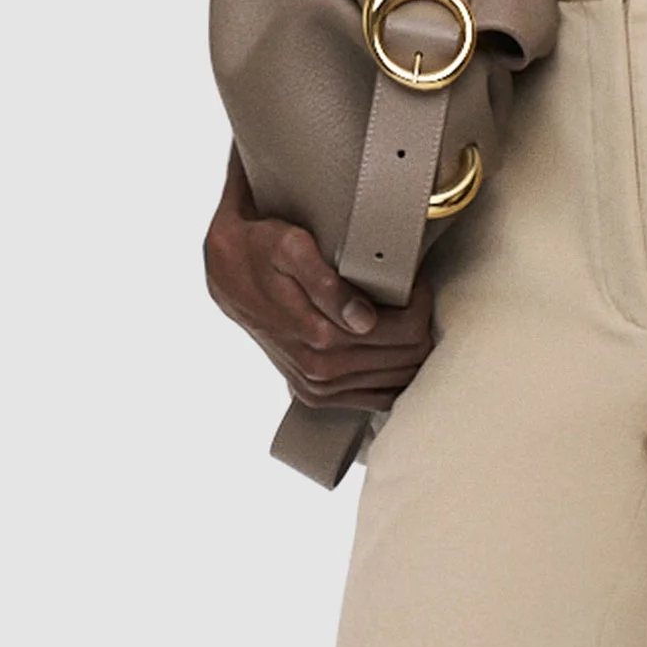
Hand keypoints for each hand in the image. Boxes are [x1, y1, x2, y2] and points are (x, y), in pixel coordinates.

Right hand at [204, 195, 439, 411]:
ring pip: (400, 379)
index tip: (410, 282)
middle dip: (418, 325)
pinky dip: (393, 376)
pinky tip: (388, 349)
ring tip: (396, 316)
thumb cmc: (263, 252)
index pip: (407, 332)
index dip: (418, 302)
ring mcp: (318, 388)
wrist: (228, 276)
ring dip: (408, 348)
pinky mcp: (316, 395)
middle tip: (407, 297)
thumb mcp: (291, 248)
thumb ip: (327, 283)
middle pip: (410, 357)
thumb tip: (363, 320)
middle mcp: (320, 372)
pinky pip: (378, 399)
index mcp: (321, 337)